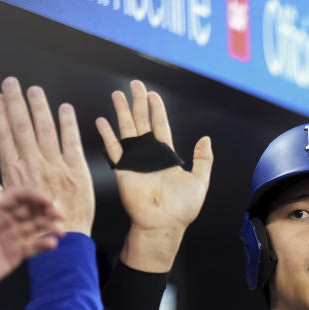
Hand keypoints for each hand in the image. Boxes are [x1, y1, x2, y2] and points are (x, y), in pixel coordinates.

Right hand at [0, 77, 94, 234]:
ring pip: (45, 130)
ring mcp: (56, 166)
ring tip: (35, 90)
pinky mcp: (77, 170)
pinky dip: (68, 124)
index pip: (3, 137)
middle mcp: (34, 165)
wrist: (66, 238)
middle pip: (22, 127)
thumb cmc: (35, 225)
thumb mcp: (6, 206)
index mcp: (15, 172)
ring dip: (39, 107)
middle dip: (16, 102)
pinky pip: (71, 142)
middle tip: (12, 83)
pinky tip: (64, 109)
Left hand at [0, 187, 63, 294]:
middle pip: (31, 210)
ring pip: (37, 227)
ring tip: (60, 231)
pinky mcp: (18, 253)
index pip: (17, 196)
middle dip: (47, 210)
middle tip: (59, 215)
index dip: (33, 196)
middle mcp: (6, 220)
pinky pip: (35, 246)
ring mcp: (13, 237)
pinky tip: (52, 244)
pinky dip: (45, 244)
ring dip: (50, 226)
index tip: (46, 201)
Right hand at [96, 80, 212, 271]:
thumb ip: (203, 159)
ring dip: (122, 112)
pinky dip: (107, 135)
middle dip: (137, 103)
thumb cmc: (182, 208)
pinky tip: (102, 121)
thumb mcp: (200, 180)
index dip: (157, 110)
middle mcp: (149, 155)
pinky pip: (114, 149)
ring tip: (117, 94)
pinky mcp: (123, 170)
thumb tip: (206, 139)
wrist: (164, 224)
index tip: (153, 95)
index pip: (160, 126)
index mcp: (166, 156)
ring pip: (127, 130)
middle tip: (134, 85)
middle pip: (142, 122)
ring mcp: (135, 161)